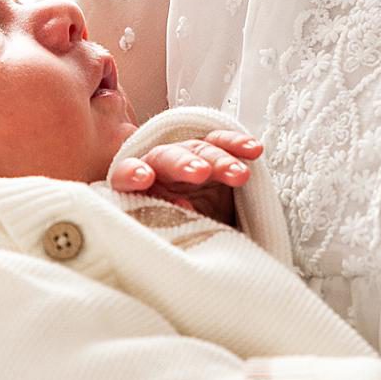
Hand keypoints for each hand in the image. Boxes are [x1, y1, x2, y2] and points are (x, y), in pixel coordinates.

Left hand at [110, 132, 263, 226]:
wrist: (195, 234)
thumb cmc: (172, 235)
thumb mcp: (164, 236)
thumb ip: (165, 225)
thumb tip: (178, 215)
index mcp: (138, 186)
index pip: (128, 173)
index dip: (134, 173)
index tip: (144, 178)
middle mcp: (160, 168)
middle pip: (167, 157)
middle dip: (183, 163)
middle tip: (200, 173)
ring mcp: (186, 159)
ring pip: (200, 150)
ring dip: (220, 161)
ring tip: (239, 174)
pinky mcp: (211, 154)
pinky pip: (222, 144)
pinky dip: (237, 146)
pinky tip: (253, 150)